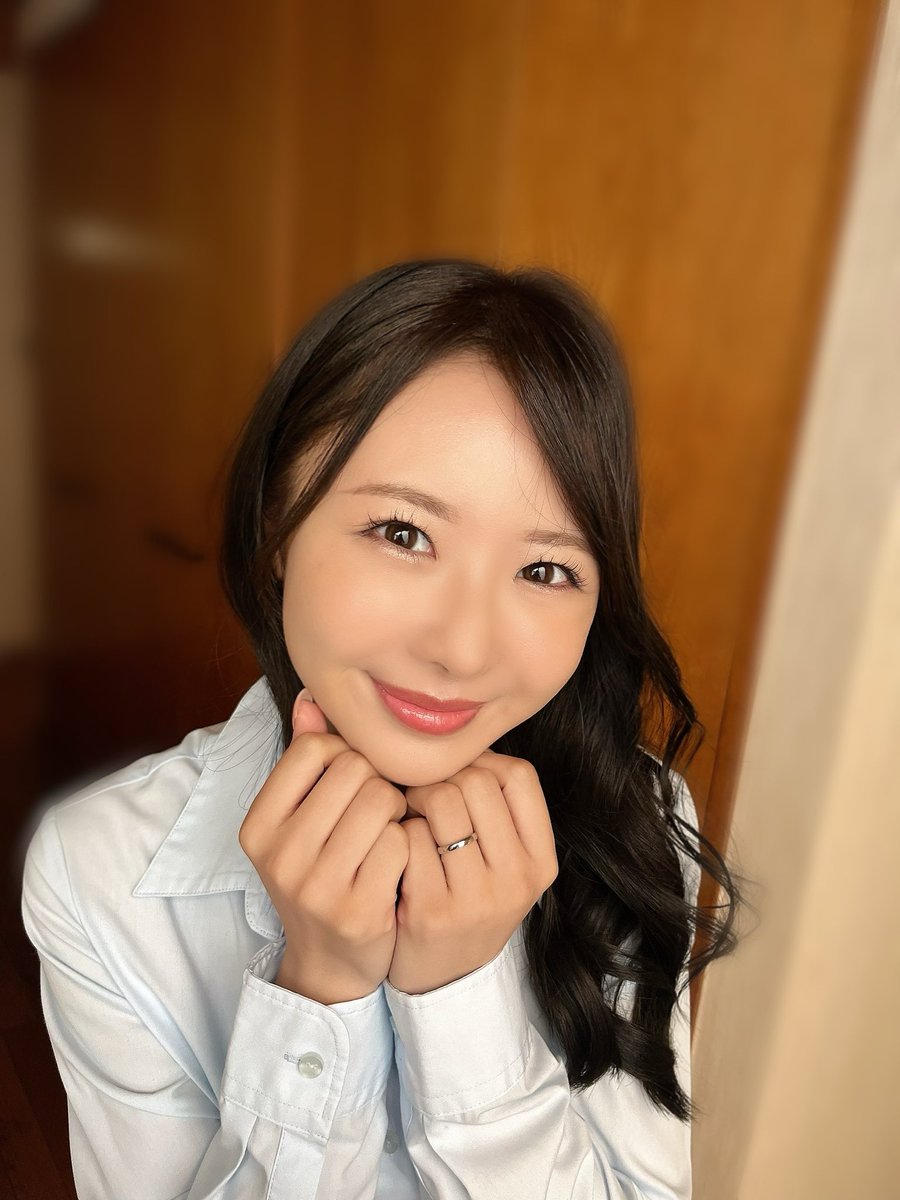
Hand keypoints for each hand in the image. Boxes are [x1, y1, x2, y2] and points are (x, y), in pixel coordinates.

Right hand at [239, 689, 409, 1004]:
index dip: (347, 755)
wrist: (330, 961)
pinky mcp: (357, 911)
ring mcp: (316, 886)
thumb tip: (312, 695)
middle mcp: (279, 855)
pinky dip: (410, 843)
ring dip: (399, 810)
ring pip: (382, 799)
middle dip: (378, 781)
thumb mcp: (300, 818)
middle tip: (381, 808)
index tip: (353, 782)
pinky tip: (402, 860)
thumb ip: (305, 757)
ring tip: (391, 830)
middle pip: (355, 768)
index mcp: (259, 824)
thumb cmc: (322, 872)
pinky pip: (402, 842)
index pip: (315, 747)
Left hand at [387, 750, 557, 994]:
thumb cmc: (466, 899)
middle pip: (476, 780)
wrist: (440, 981)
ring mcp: (477, 898)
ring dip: (413, 800)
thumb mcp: (502, 861)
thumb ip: (493, 805)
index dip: (478, 762)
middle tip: (420, 797)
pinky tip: (394, 848)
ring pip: (442, 800)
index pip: (517, 775)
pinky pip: (408, 837)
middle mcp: (518, 879)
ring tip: (407, 817)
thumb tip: (459, 735)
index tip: (455, 779)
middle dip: (439, 778)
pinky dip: (395, 832)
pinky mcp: (433, 912)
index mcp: (540, 861)